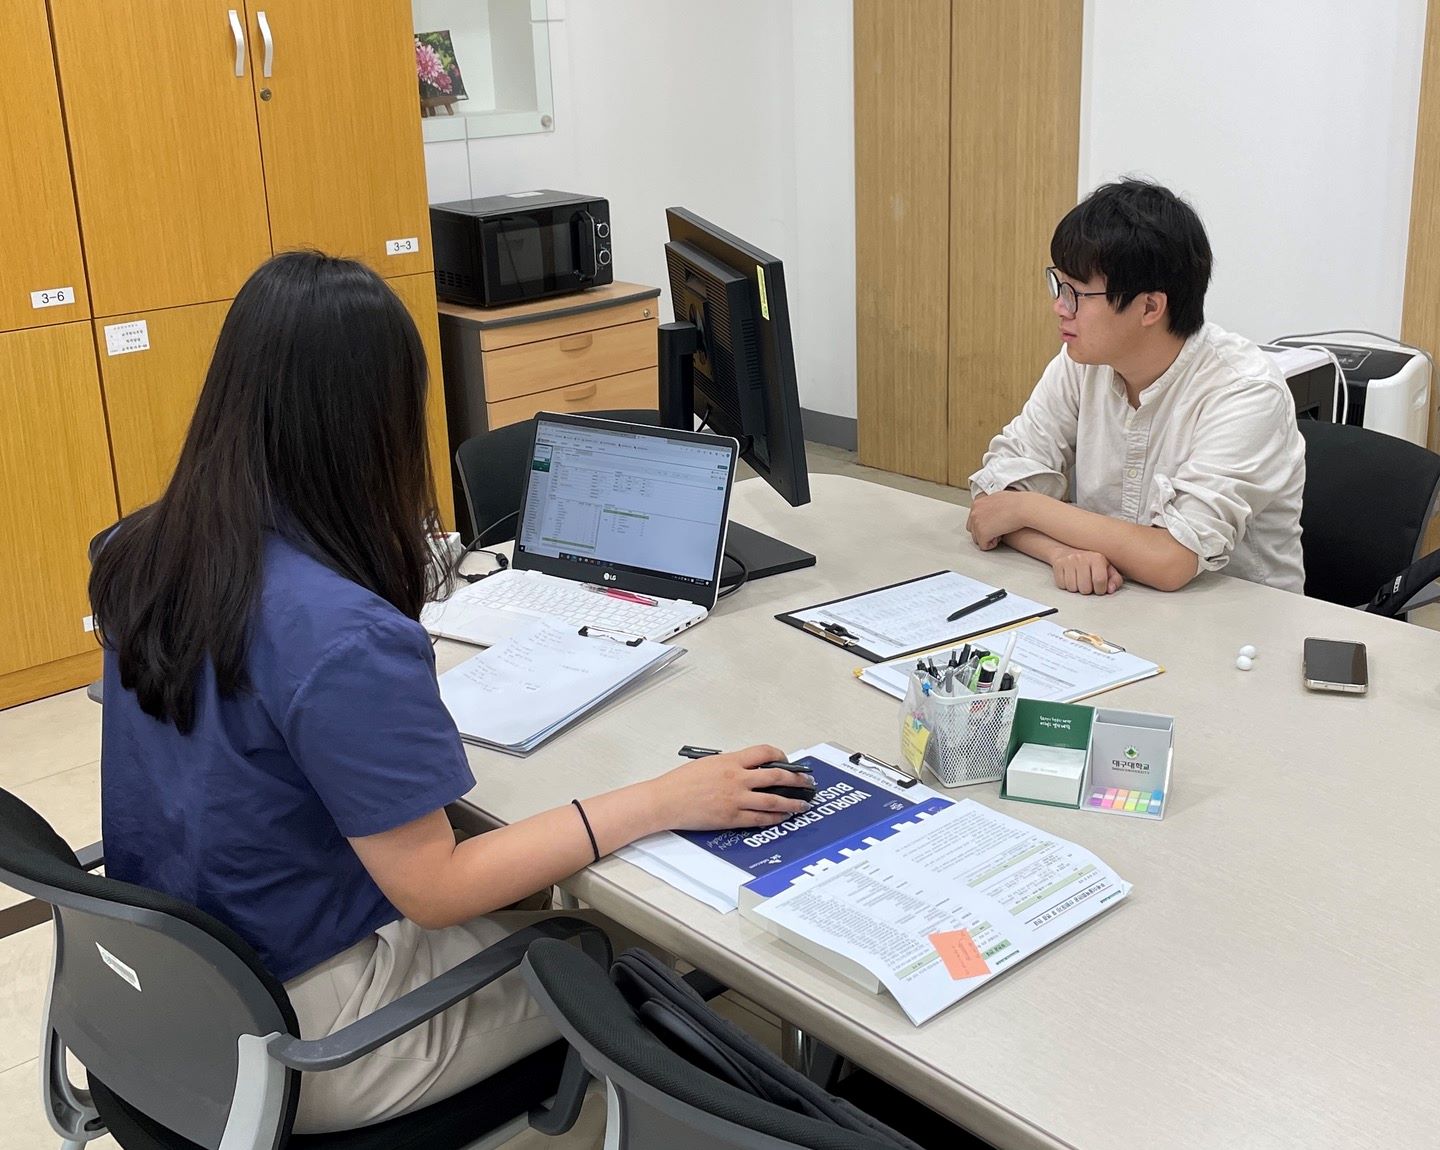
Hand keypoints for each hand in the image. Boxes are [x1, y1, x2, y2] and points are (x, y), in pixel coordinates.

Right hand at [647, 744, 813, 831]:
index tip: (787, 762)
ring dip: (792, 802)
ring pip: (773, 801)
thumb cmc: (681, 782)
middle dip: (796, 779)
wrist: (666, 800)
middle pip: (776, 777)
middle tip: (807, 781)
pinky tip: (783, 817)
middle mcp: (737, 778)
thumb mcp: (708, 763)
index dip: (780, 756)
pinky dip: (775, 818)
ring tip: (802, 803)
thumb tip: (749, 770)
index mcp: (730, 761)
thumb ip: (731, 765)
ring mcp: (736, 799)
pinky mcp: (731, 818)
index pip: (764, 753)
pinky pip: (760, 819)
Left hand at [967, 491, 1032, 550]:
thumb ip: (990, 505)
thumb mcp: (998, 498)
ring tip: (1000, 534)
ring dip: (988, 538)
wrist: (1023, 507)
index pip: (973, 519)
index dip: (985, 524)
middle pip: (973, 530)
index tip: (995, 524)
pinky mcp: (982, 533)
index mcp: (977, 503)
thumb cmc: (1017, 503)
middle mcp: (974, 513)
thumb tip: (991, 510)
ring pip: (977, 539)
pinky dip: (992, 545)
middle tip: (998, 531)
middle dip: (985, 532)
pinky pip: (983, 546)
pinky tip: (1001, 539)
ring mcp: (977, 523)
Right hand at [1051, 549, 1123, 594]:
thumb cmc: (1091, 561)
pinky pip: (1062, 585)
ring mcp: (1068, 561)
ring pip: (1072, 588)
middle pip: (1085, 588)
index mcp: (1097, 558)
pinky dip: (1066, 585)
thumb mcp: (1107, 567)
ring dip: (1076, 588)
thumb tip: (1111, 589)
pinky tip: (1070, 578)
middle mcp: (1082, 558)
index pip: (1099, 580)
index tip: (1099, 588)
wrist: (1069, 547)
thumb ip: (1115, 579)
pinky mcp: (1058, 565)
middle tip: (1088, 583)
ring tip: (1079, 580)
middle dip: (1087, 590)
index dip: (1100, 590)